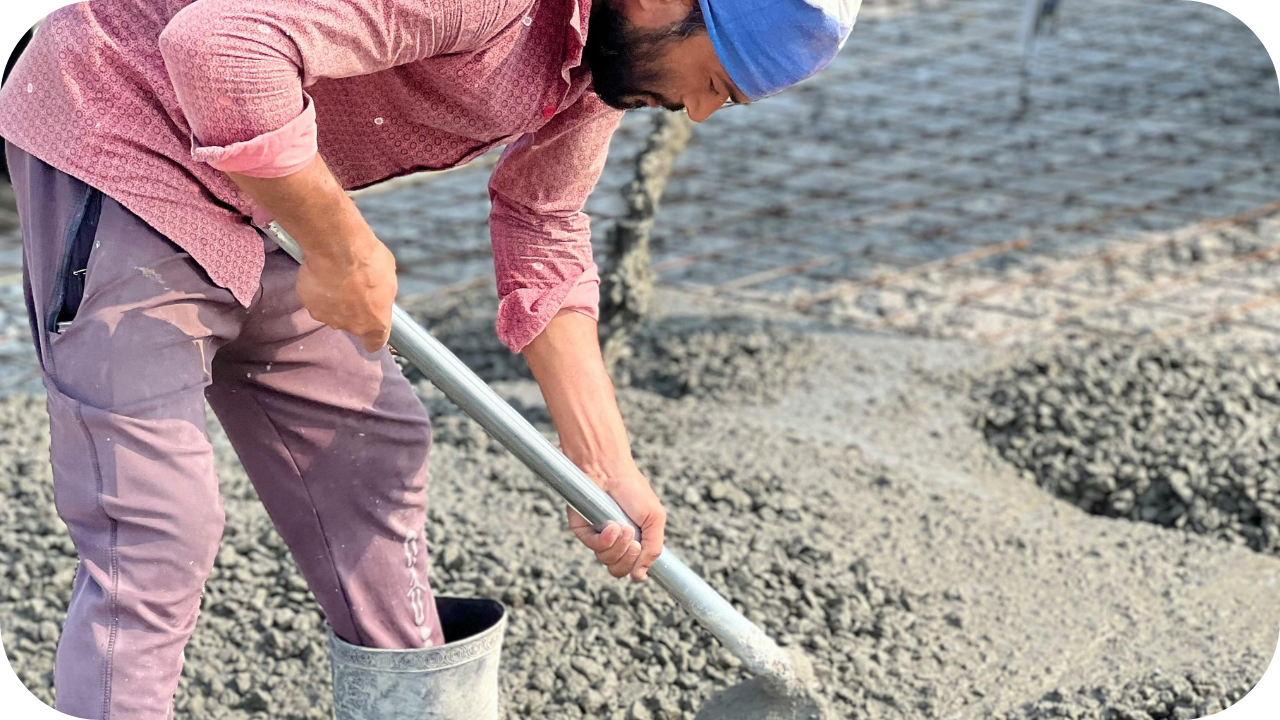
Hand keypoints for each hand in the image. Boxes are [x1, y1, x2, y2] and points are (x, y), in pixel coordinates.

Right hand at [295, 234, 396, 351]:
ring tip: (337, 278)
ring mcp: (325, 316)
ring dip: (333, 299)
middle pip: (351, 324)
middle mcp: (349, 326)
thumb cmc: (370, 262)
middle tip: (354, 287)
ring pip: (331, 311)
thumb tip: (376, 296)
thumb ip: (381, 296)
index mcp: (374, 324)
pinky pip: (314, 298)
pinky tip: (322, 274)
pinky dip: (317, 289)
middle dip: (352, 309)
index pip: (374, 343)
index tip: (372, 325)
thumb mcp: (389, 280)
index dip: (373, 335)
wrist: (338, 249)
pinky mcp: (307, 303)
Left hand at [568, 462, 666, 581]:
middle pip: (619, 570)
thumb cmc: (633, 489)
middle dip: (629, 558)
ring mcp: (598, 537)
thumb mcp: (654, 519)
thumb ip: (653, 549)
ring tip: (622, 526)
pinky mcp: (583, 530)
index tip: (640, 553)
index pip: (633, 568)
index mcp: (634, 540)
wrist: (609, 469)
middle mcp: (615, 542)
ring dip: (618, 546)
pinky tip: (610, 526)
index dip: (637, 568)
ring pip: (606, 561)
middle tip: (633, 540)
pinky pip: (593, 548)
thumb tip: (640, 577)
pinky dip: (604, 540)